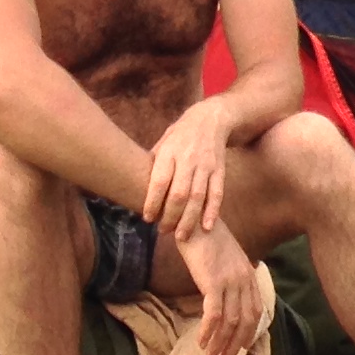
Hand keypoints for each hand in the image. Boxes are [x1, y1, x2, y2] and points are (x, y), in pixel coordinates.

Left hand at [139, 99, 233, 241]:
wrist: (211, 118)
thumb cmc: (180, 134)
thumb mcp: (163, 142)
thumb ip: (153, 163)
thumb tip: (135, 185)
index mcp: (170, 152)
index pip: (159, 181)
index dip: (152, 202)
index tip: (147, 218)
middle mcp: (188, 159)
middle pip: (179, 193)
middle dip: (170, 216)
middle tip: (163, 231)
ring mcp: (206, 165)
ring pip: (198, 197)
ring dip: (189, 220)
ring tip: (181, 236)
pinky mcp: (219, 170)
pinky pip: (217, 194)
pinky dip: (212, 212)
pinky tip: (206, 227)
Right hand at [178, 224, 260, 354]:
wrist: (192, 218)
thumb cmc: (205, 238)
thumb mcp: (225, 258)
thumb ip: (230, 276)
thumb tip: (226, 298)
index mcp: (248, 274)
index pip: (256, 310)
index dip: (249, 332)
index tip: (239, 348)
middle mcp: (244, 279)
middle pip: (246, 321)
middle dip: (236, 344)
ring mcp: (230, 281)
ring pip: (230, 322)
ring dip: (220, 343)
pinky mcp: (213, 282)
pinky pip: (214, 315)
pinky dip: (208, 332)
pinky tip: (201, 342)